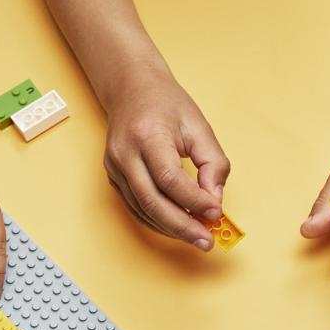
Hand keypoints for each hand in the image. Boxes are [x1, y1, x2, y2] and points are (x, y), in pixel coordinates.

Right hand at [103, 64, 230, 249]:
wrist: (131, 88)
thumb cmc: (167, 105)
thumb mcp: (200, 127)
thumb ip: (213, 164)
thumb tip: (214, 201)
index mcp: (147, 134)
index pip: (170, 178)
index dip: (194, 201)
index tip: (216, 213)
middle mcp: (125, 153)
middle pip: (153, 202)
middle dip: (183, 227)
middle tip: (207, 241)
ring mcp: (114, 167)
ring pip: (144, 210)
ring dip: (172, 229)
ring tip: (197, 237)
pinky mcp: (113, 177)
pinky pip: (137, 209)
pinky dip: (159, 222)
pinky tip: (178, 227)